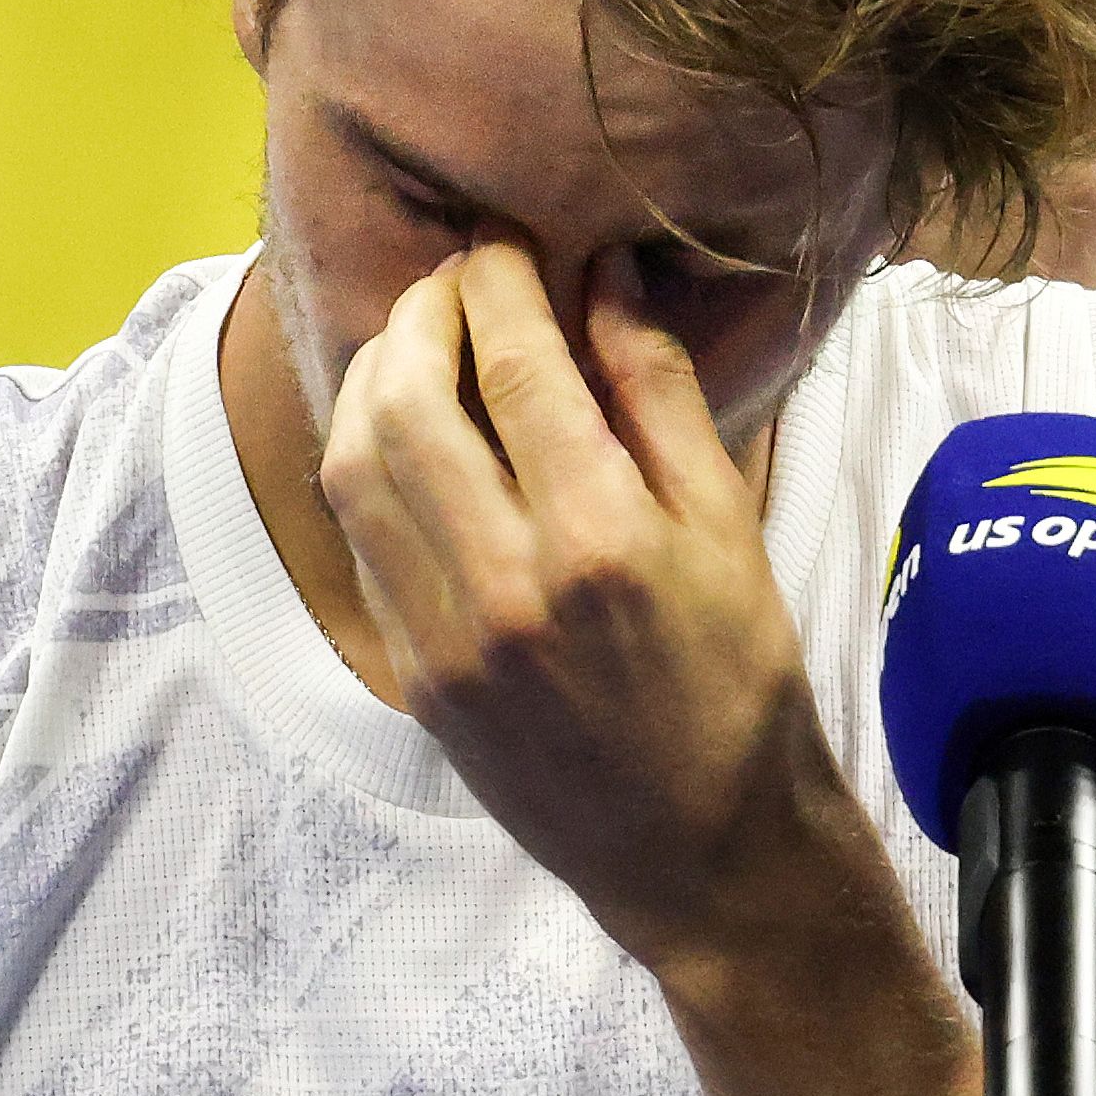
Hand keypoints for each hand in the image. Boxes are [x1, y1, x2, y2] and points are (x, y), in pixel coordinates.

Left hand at [317, 239, 861, 969]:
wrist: (703, 852)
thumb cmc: (740, 683)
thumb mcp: (727, 530)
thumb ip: (660, 395)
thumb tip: (606, 278)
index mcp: (603, 539)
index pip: (516, 365)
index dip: (497, 281)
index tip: (502, 243)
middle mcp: (509, 585)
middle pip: (408, 399)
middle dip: (418, 313)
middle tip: (452, 282)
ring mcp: (446, 637)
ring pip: (355, 466)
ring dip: (371, 381)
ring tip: (416, 345)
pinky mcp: (415, 674)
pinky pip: (359, 540)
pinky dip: (365, 464)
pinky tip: (401, 433)